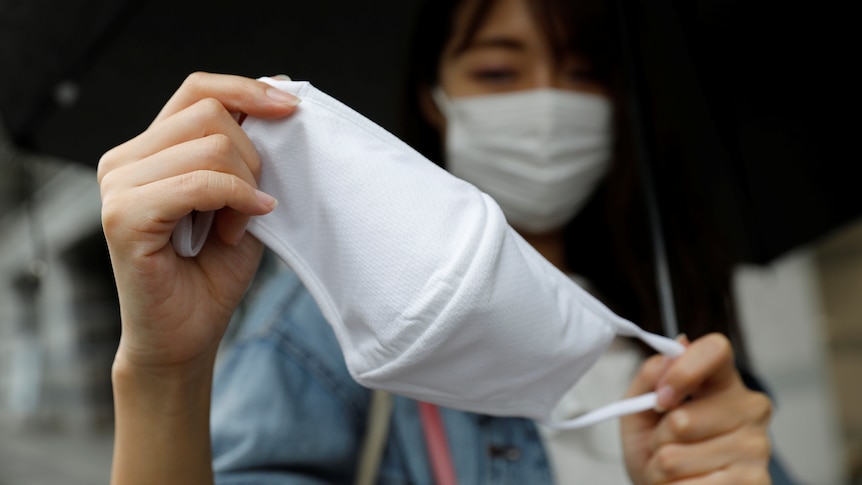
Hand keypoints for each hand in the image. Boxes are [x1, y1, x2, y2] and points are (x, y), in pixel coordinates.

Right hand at [99, 72, 299, 375]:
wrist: (185, 337)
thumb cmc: (212, 273)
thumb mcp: (242, 200)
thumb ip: (250, 153)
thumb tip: (280, 90)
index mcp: (149, 149)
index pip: (197, 90)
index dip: (248, 90)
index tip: (292, 106)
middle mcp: (124, 159)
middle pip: (210, 114)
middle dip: (253, 157)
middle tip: (253, 203)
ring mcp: (118, 185)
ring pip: (210, 145)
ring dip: (244, 187)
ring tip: (238, 225)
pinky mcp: (124, 215)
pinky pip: (200, 183)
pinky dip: (236, 201)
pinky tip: (241, 228)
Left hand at [621, 333, 772, 483]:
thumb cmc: (656, 448)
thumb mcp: (640, 408)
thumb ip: (651, 376)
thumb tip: (673, 353)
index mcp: (722, 381)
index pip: (715, 350)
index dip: (682, 372)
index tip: (660, 399)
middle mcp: (750, 409)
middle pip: (681, 420)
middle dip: (658, 439)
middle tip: (665, 446)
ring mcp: (756, 447)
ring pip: (675, 458)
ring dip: (660, 469)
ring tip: (674, 469)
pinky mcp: (753, 482)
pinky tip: (687, 484)